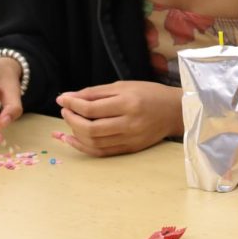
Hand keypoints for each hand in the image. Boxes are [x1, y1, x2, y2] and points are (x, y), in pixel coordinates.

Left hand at [54, 81, 182, 156]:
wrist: (175, 111)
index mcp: (128, 103)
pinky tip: (73, 139)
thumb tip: (69, 97)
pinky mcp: (130, 149)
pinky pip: (101, 152)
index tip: (62, 99)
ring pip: (94, 142)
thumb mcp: (123, 86)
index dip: (72, 104)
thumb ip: (96, 92)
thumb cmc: (149, 94)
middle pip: (90, 128)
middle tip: (65, 110)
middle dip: (72, 119)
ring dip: (75, 133)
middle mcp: (129, 124)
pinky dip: (83, 147)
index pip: (91, 107)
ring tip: (70, 121)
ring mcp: (130, 139)